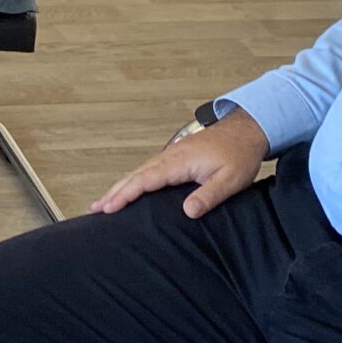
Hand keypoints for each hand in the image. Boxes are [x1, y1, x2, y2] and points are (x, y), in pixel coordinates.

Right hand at [91, 107, 268, 218]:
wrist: (246, 130)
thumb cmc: (239, 154)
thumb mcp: (230, 180)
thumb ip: (208, 196)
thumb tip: (187, 212)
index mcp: (179, 162)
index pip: (145, 180)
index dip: (125, 195)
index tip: (109, 207)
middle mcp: (170, 156)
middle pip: (135, 175)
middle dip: (114, 192)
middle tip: (95, 208)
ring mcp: (171, 155)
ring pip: (139, 172)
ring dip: (121, 187)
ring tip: (105, 202)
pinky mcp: (175, 157)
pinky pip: (148, 170)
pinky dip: (134, 181)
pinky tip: (130, 189)